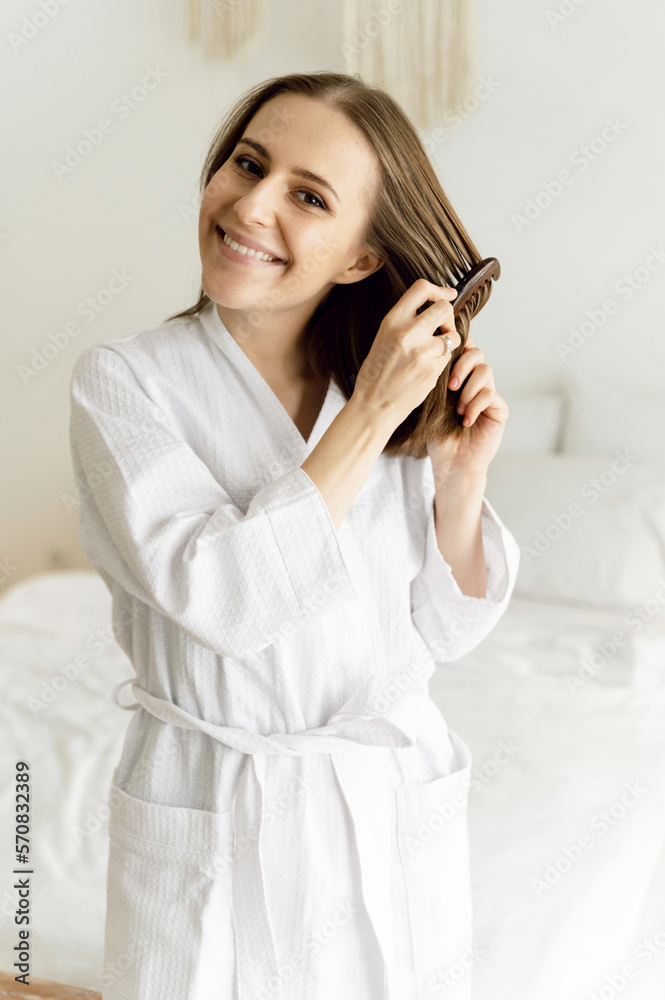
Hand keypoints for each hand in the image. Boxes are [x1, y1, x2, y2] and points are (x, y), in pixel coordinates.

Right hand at [352, 279, 461, 427]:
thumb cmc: (376, 374)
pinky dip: (444, 361)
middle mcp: (407, 332)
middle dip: (448, 318)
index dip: (439, 290)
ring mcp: (422, 351)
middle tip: (443, 329)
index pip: (422, 288)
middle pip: (444, 309)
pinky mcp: (432, 369)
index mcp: (392, 321)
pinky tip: (429, 368)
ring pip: (453, 336)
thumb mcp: (383, 338)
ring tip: (434, 353)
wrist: (373, 405)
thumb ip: (404, 321)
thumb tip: (430, 307)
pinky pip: (449, 357)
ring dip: (449, 342)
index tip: (448, 295)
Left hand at [426, 333, 508, 476]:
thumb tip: (433, 354)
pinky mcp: (499, 410)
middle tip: (451, 387)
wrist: (451, 463)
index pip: (463, 350)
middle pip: (477, 353)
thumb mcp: (432, 403)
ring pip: (485, 371)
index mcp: (460, 378)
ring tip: (458, 409)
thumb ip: (437, 379)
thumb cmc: (439, 435)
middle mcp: (476, 383)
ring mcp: (490, 395)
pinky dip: (475, 406)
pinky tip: (466, 420)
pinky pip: (490, 395)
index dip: (457, 345)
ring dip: (468, 389)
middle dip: (462, 365)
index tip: (443, 355)